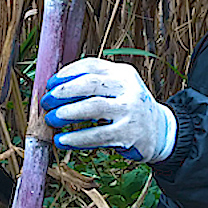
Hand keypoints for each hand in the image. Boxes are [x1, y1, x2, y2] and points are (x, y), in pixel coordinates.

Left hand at [40, 58, 176, 162]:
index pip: (91, 66)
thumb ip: (93, 84)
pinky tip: (62, 140)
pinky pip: (97, 135)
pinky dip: (76, 138)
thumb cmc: (128, 108)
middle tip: (46, 102)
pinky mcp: (129, 134)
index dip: (67, 74)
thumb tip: (55, 88)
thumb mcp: (117, 88)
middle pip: (90, 84)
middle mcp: (129, 88)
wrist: (160, 131)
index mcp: (123, 73)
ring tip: (51, 119)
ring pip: (93, 108)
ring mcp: (130, 111)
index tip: (50, 84)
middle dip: (63, 92)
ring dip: (67, 113)